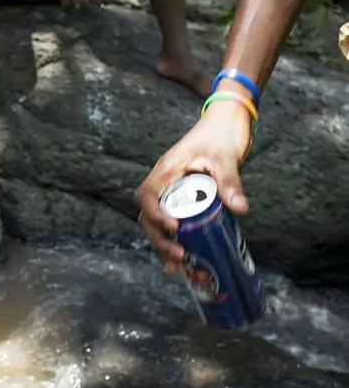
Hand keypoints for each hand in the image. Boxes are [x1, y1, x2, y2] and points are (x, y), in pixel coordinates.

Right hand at [134, 101, 252, 271]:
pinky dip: (178, 241)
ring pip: (158, 223)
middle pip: (148, 216)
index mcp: (166, 171)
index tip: (174, 228)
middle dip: (160, 240)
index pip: (147, 197)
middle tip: (179, 256)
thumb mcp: (226, 157)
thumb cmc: (222, 134)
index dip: (156, 215)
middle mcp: (164, 183)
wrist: (227, 120)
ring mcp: (172, 191)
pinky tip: (189, 259)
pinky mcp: (184, 197)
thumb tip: (240, 208)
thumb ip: (230, 182)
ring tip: (180, 267)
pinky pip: (173, 221)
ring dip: (166, 246)